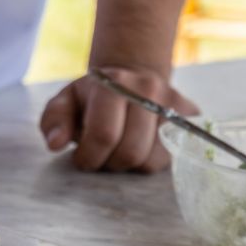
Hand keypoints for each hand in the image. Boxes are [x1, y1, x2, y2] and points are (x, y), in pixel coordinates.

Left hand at [39, 66, 198, 172]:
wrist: (130, 80)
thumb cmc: (92, 98)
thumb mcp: (65, 103)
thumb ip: (54, 121)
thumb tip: (56, 143)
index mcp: (113, 83)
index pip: (103, 135)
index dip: (89, 157)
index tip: (81, 158)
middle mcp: (148, 89)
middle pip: (130, 151)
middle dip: (109, 163)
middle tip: (100, 156)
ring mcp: (174, 102)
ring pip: (152, 159)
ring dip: (129, 165)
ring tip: (118, 150)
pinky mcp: (191, 118)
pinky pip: (171, 158)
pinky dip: (150, 160)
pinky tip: (139, 146)